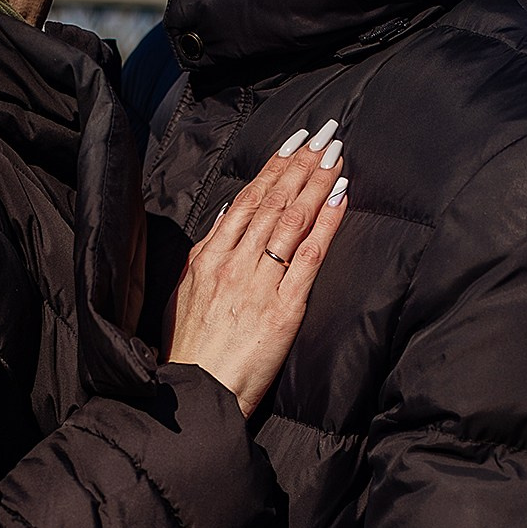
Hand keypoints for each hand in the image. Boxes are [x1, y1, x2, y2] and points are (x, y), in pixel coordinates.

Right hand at [165, 120, 348, 415]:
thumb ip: (208, 254)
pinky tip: (341, 198)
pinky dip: (326, 223)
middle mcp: (233, 263)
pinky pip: (309, 256)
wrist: (196, 394)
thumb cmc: (190, 351)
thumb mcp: (185, 293)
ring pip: (291, 220)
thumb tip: (230, 214)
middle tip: (326, 134)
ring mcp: (258, 284)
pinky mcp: (283, 309)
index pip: (246, 199)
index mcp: (207, 257)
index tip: (296, 142)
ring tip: (337, 154)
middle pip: (272, 201)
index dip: (274, 167)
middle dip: (302, 163)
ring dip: (317, 182)